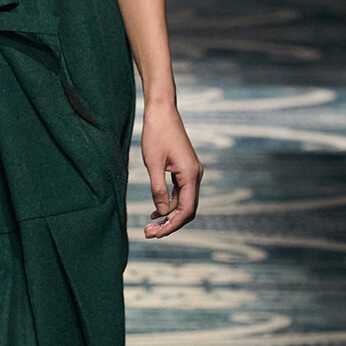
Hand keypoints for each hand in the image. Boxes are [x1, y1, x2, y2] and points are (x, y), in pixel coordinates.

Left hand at [141, 102, 202, 238]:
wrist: (162, 111)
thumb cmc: (156, 134)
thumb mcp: (153, 163)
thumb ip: (158, 189)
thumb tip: (162, 213)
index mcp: (190, 174)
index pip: (186, 209)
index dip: (172, 225)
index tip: (156, 234)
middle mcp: (196, 175)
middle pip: (187, 209)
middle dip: (170, 224)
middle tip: (149, 233)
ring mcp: (192, 172)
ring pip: (184, 202)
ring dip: (169, 216)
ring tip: (150, 227)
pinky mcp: (185, 169)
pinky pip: (181, 193)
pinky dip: (169, 204)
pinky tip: (156, 212)